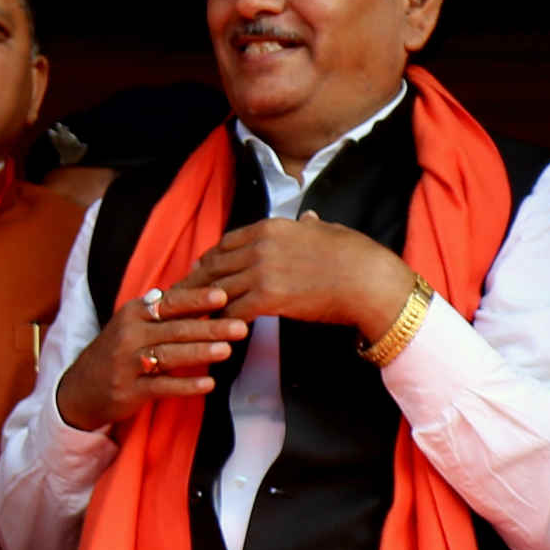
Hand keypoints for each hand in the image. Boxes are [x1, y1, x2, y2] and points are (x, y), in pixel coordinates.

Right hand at [54, 279, 248, 430]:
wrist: (80, 389)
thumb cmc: (117, 352)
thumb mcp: (133, 325)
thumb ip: (163, 311)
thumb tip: (202, 291)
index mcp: (133, 313)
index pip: (169, 303)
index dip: (196, 299)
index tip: (223, 296)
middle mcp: (129, 335)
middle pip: (175, 329)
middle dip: (210, 327)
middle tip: (240, 327)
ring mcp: (127, 363)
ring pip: (169, 355)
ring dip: (200, 353)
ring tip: (228, 350)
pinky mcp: (129, 390)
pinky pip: (161, 387)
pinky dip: (186, 385)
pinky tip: (208, 385)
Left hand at [176, 217, 413, 333]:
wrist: (369, 281)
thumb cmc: (355, 256)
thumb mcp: (329, 231)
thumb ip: (310, 226)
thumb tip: (309, 218)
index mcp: (271, 228)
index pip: (226, 243)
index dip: (209, 259)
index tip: (199, 271)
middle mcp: (260, 246)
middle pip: (214, 265)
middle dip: (195, 283)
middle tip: (180, 298)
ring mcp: (261, 272)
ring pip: (218, 289)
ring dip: (202, 306)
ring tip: (187, 320)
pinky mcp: (267, 298)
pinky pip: (233, 310)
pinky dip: (221, 321)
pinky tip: (216, 331)